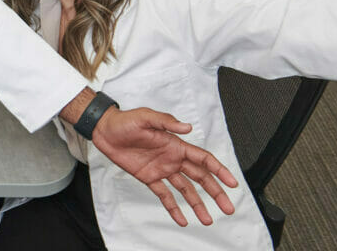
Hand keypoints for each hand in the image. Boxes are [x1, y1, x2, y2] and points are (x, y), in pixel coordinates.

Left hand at [92, 106, 237, 226]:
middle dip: (215, 192)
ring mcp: (162, 169)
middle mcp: (173, 158)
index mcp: (176, 144)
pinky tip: (182, 219)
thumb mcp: (146, 117)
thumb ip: (166, 122)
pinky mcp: (149, 177)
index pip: (203, 159)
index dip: (219, 170)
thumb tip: (187, 127)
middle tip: (228, 208)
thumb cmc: (125, 120)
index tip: (232, 183)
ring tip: (207, 219)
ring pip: (185, 190)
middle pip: (200, 178)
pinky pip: (164, 195)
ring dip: (197, 204)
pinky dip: (173, 207)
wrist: (104, 130)